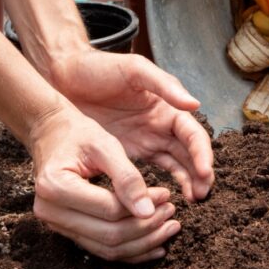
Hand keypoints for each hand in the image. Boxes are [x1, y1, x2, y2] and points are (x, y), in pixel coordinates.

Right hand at [28, 104, 180, 262]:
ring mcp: (56, 225)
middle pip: (109, 235)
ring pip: (107, 249)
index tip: (167, 195)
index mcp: (56, 186)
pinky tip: (155, 246)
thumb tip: (148, 212)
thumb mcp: (104, 145)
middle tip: (172, 213)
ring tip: (169, 228)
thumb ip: (127, 177)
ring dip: (142, 243)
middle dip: (147, 228)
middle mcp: (50, 211)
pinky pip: (102, 249)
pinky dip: (130, 251)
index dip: (144, 207)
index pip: (110, 210)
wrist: (51, 135)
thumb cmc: (78, 134)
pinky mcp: (67, 231)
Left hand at [40, 49, 214, 200]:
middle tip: (201, 195)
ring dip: (187, 182)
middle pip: (190, 154)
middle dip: (200, 174)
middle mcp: (161, 126)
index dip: (202, 153)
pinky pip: (152, 172)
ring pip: (176, 166)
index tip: (205, 173)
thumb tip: (195, 104)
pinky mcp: (128, 153)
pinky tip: (166, 199)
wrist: (64, 76)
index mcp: (168, 107)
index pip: (193, 134)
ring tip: (193, 201)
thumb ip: (164, 85)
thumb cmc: (99, 68)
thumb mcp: (134, 70)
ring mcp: (146, 141)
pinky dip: (163, 185)